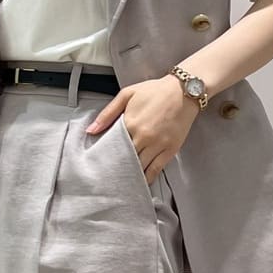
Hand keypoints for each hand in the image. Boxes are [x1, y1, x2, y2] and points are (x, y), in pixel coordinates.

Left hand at [85, 74, 199, 184]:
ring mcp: (157, 145)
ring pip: (140, 167)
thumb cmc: (154, 91)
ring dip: (131, 173)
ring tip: (122, 180)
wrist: (182, 92)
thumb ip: (108, 113)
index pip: (113, 146)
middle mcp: (143, 137)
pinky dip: (147, 177)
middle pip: (125, 159)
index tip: (100, 162)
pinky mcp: (170, 150)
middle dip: (117, 166)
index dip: (106, 154)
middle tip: (108, 175)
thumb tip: (91, 130)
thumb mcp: (127, 95)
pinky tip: (140, 182)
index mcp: (130, 123)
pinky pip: (156, 170)